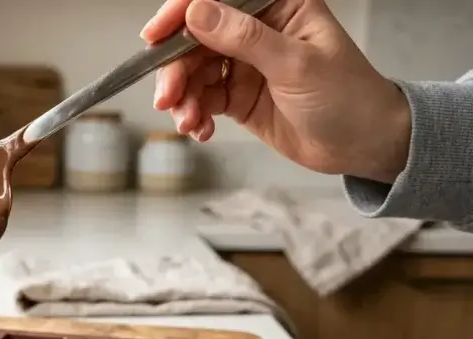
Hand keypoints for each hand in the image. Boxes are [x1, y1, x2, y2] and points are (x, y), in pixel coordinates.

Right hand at [143, 0, 410, 183]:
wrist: (364, 145)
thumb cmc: (348, 97)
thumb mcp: (296, 64)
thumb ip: (244, 38)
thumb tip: (198, 12)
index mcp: (277, 5)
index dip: (180, 13)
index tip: (155, 36)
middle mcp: (256, 29)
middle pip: (195, 38)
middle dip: (176, 69)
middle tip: (168, 97)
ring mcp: (244, 63)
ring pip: (193, 71)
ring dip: (183, 97)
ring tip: (188, 121)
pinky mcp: (237, 95)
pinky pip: (202, 98)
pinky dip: (194, 114)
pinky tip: (200, 129)